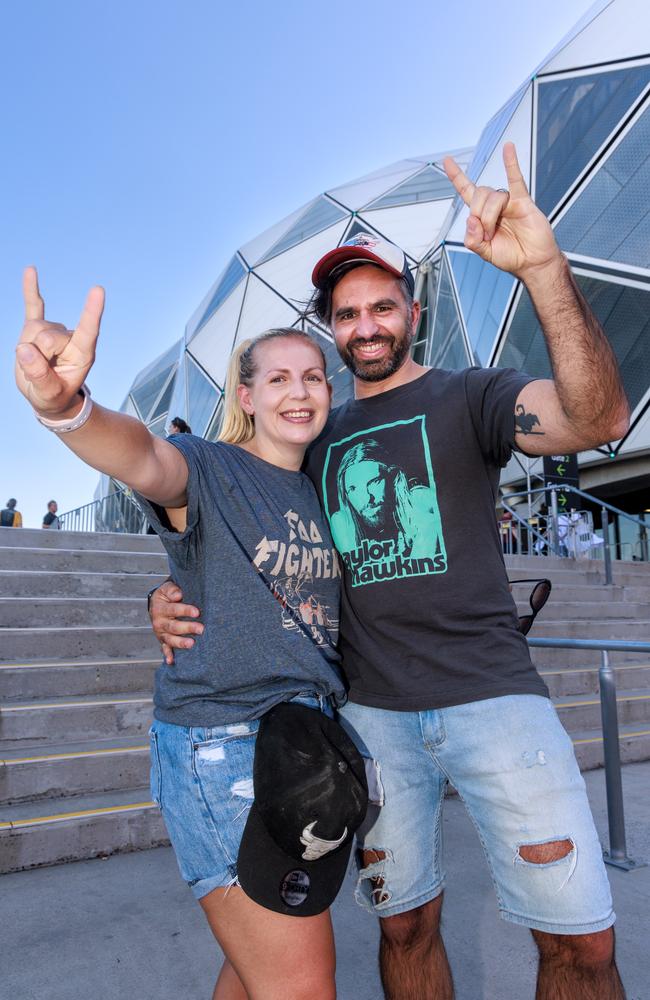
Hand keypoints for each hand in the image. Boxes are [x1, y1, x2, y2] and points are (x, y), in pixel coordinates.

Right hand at [16, 267, 104, 418]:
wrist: (47, 396)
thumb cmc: (53, 396)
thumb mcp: (48, 395)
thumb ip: (39, 376)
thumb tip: (25, 348)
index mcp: (83, 354)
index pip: (88, 330)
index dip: (91, 312)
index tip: (98, 290)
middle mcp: (70, 338)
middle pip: (47, 336)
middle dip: (37, 355)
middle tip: (42, 372)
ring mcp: (54, 331)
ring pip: (34, 328)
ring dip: (27, 348)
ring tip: (36, 363)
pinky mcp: (38, 327)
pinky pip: (33, 305)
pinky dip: (31, 289)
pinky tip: (30, 270)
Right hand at [149, 580, 203, 665]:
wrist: (158, 604)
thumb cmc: (167, 596)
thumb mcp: (167, 589)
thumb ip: (172, 590)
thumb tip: (178, 595)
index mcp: (160, 608)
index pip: (173, 609)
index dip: (185, 610)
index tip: (197, 612)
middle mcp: (159, 622)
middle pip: (173, 626)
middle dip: (187, 628)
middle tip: (201, 629)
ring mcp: (161, 633)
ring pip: (170, 639)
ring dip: (180, 642)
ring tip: (191, 644)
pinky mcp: (163, 640)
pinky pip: (165, 649)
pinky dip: (168, 655)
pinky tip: (172, 661)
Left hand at [443, 143, 561, 278]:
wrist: (533, 262)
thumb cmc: (512, 256)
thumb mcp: (485, 253)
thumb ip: (473, 240)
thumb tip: (470, 219)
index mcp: (483, 215)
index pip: (467, 191)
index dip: (457, 177)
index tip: (447, 160)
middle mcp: (495, 205)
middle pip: (478, 195)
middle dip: (479, 216)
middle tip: (486, 234)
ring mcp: (509, 202)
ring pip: (493, 197)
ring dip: (489, 216)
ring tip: (494, 232)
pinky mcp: (523, 201)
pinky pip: (516, 179)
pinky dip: (511, 163)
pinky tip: (508, 148)